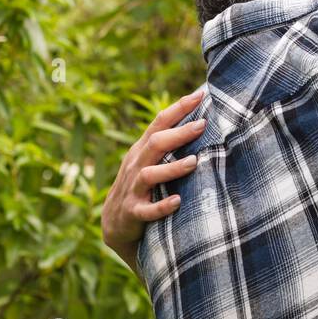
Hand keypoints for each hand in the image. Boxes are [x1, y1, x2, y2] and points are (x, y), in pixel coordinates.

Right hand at [101, 89, 205, 271]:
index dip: (178, 108)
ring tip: (194, 162)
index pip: (159, 123)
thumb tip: (202, 120)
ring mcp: (133, 189)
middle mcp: (136, 165)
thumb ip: (169, 143)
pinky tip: (177, 201)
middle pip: (155, 144)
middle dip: (179, 134)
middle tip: (202, 124)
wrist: (115, 224)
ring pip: (150, 174)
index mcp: (142, 150)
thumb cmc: (142, 186)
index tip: (200, 94)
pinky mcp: (133, 213)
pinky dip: (162, 206)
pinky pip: (147, 210)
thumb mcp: (150, 161)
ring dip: (172, 168)